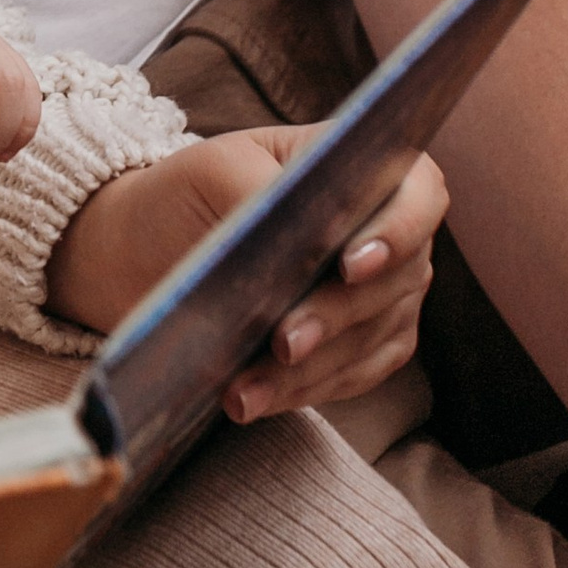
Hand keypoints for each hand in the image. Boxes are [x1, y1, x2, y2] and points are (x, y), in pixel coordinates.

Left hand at [44, 127, 446, 419]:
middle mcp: (390, 232)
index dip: (398, 230)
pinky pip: (351, 376)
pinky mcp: (365, 348)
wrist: (149, 250)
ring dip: (309, 369)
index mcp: (363, 168)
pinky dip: (301, 391)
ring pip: (369, 338)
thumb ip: (257, 185)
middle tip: (283, 343)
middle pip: (394, 280)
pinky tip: (252, 399)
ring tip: (245, 388)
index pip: (418, 194)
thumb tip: (297, 226)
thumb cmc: (190, 195)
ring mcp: (384, 294)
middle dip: (333, 315)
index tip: (351, 264)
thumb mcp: (211, 169)